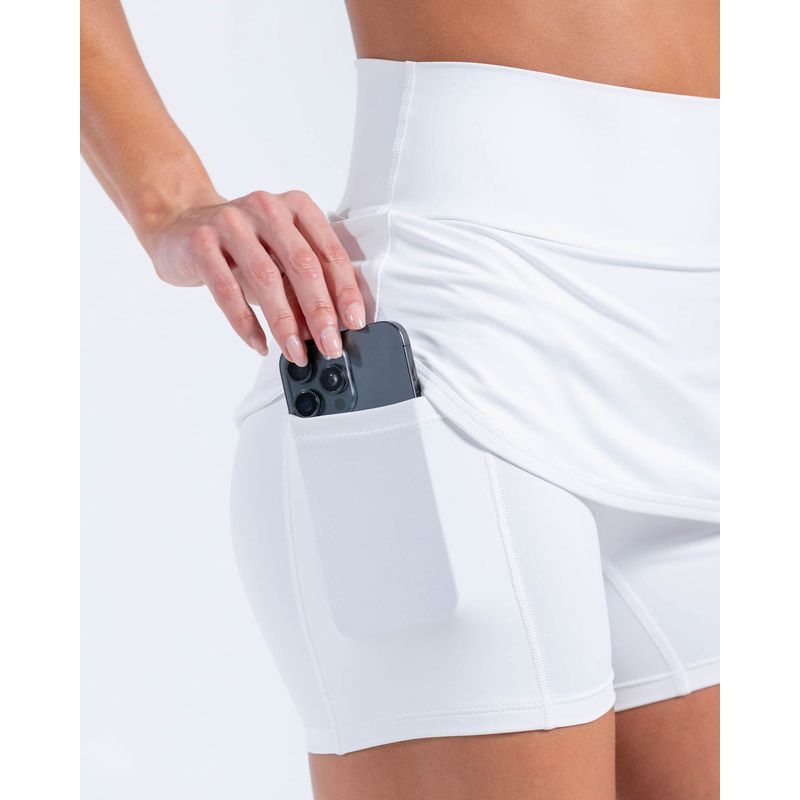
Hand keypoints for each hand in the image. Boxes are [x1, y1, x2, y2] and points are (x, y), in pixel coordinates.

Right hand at [143, 190, 365, 363]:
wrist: (180, 224)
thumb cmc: (242, 246)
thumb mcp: (279, 255)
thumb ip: (303, 284)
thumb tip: (328, 329)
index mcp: (296, 207)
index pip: (329, 252)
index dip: (345, 290)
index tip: (355, 323)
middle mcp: (266, 208)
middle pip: (302, 265)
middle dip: (320, 311)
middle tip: (330, 345)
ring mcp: (231, 223)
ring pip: (266, 278)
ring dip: (284, 323)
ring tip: (296, 353)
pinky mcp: (201, 242)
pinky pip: (226, 289)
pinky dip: (245, 322)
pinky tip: (259, 343)